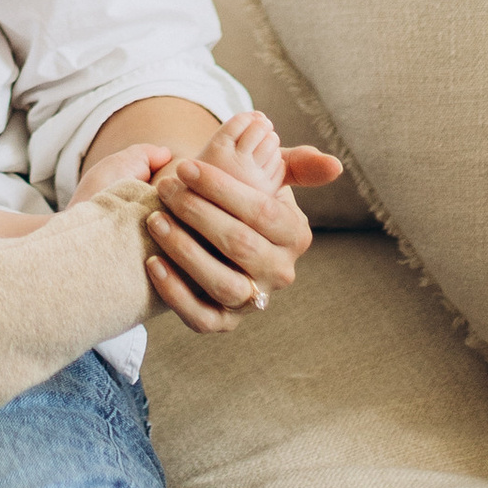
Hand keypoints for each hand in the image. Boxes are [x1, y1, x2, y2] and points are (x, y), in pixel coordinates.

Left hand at [140, 111, 340, 334]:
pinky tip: (153, 262)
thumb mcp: (271, 175)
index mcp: (295, 235)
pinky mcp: (223, 322)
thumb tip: (335, 165)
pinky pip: (201, 317)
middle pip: (240, 245)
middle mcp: (280, 272)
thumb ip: (299, 164)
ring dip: (185, 250)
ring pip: (222, 283)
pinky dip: (175, 292)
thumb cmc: (238, 198)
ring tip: (155, 219)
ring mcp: (253, 301)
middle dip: (198, 213)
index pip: (262, 212)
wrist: (212, 234)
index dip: (222, 189)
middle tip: (166, 188)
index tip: (186, 167)